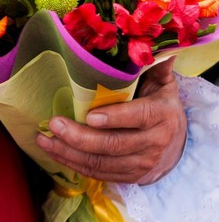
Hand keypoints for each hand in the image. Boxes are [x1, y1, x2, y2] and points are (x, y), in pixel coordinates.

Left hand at [35, 58, 185, 185]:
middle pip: (113, 144)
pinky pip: (98, 173)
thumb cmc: (161, 106)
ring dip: (69, 153)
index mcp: (162, 115)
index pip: (139, 117)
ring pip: (101, 163)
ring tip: (44, 139)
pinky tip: (54, 152)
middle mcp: (154, 143)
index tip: (89, 116)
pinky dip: (73, 164)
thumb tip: (151, 44)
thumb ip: (154, 65)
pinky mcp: (129, 177)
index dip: (115, 117)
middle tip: (53, 124)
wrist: (177, 147)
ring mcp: (141, 164)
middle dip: (80, 137)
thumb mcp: (163, 83)